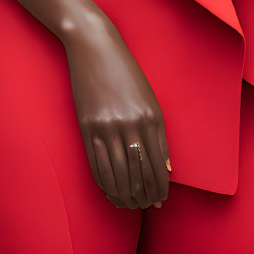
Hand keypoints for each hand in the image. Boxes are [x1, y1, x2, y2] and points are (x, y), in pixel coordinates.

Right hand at [64, 20, 171, 209]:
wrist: (94, 47)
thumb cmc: (124, 71)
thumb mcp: (148, 98)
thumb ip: (158, 134)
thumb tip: (166, 168)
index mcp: (151, 117)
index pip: (159, 165)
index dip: (160, 187)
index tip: (161, 200)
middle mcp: (132, 124)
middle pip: (140, 174)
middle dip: (145, 195)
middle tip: (146, 206)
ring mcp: (108, 127)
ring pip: (120, 175)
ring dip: (126, 195)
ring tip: (129, 203)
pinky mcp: (88, 128)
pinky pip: (98, 166)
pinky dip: (106, 185)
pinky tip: (111, 192)